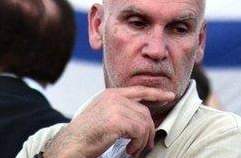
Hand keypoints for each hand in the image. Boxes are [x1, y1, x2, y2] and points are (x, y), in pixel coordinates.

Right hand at [43, 86, 174, 157]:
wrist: (71, 145)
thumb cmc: (87, 135)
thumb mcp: (104, 115)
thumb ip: (121, 110)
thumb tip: (144, 117)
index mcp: (111, 94)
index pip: (139, 91)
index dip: (156, 94)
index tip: (169, 96)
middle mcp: (114, 97)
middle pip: (145, 112)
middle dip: (149, 130)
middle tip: (146, 146)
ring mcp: (116, 107)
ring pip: (144, 123)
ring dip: (143, 141)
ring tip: (134, 150)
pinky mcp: (117, 120)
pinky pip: (140, 131)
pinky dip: (138, 144)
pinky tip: (129, 149)